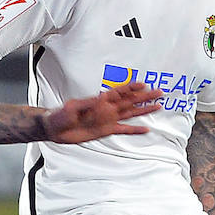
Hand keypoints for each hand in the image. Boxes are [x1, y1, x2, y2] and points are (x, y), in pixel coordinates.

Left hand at [42, 82, 162, 143]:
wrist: (55, 129)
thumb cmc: (61, 114)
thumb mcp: (73, 107)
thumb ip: (88, 103)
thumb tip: (101, 99)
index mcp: (100, 100)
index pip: (119, 92)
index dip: (131, 87)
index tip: (143, 84)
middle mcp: (107, 108)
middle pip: (130, 101)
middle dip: (145, 96)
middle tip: (159, 92)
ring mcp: (108, 119)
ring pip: (131, 113)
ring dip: (144, 110)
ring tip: (158, 106)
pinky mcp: (106, 130)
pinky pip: (124, 130)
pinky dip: (135, 130)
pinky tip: (146, 129)